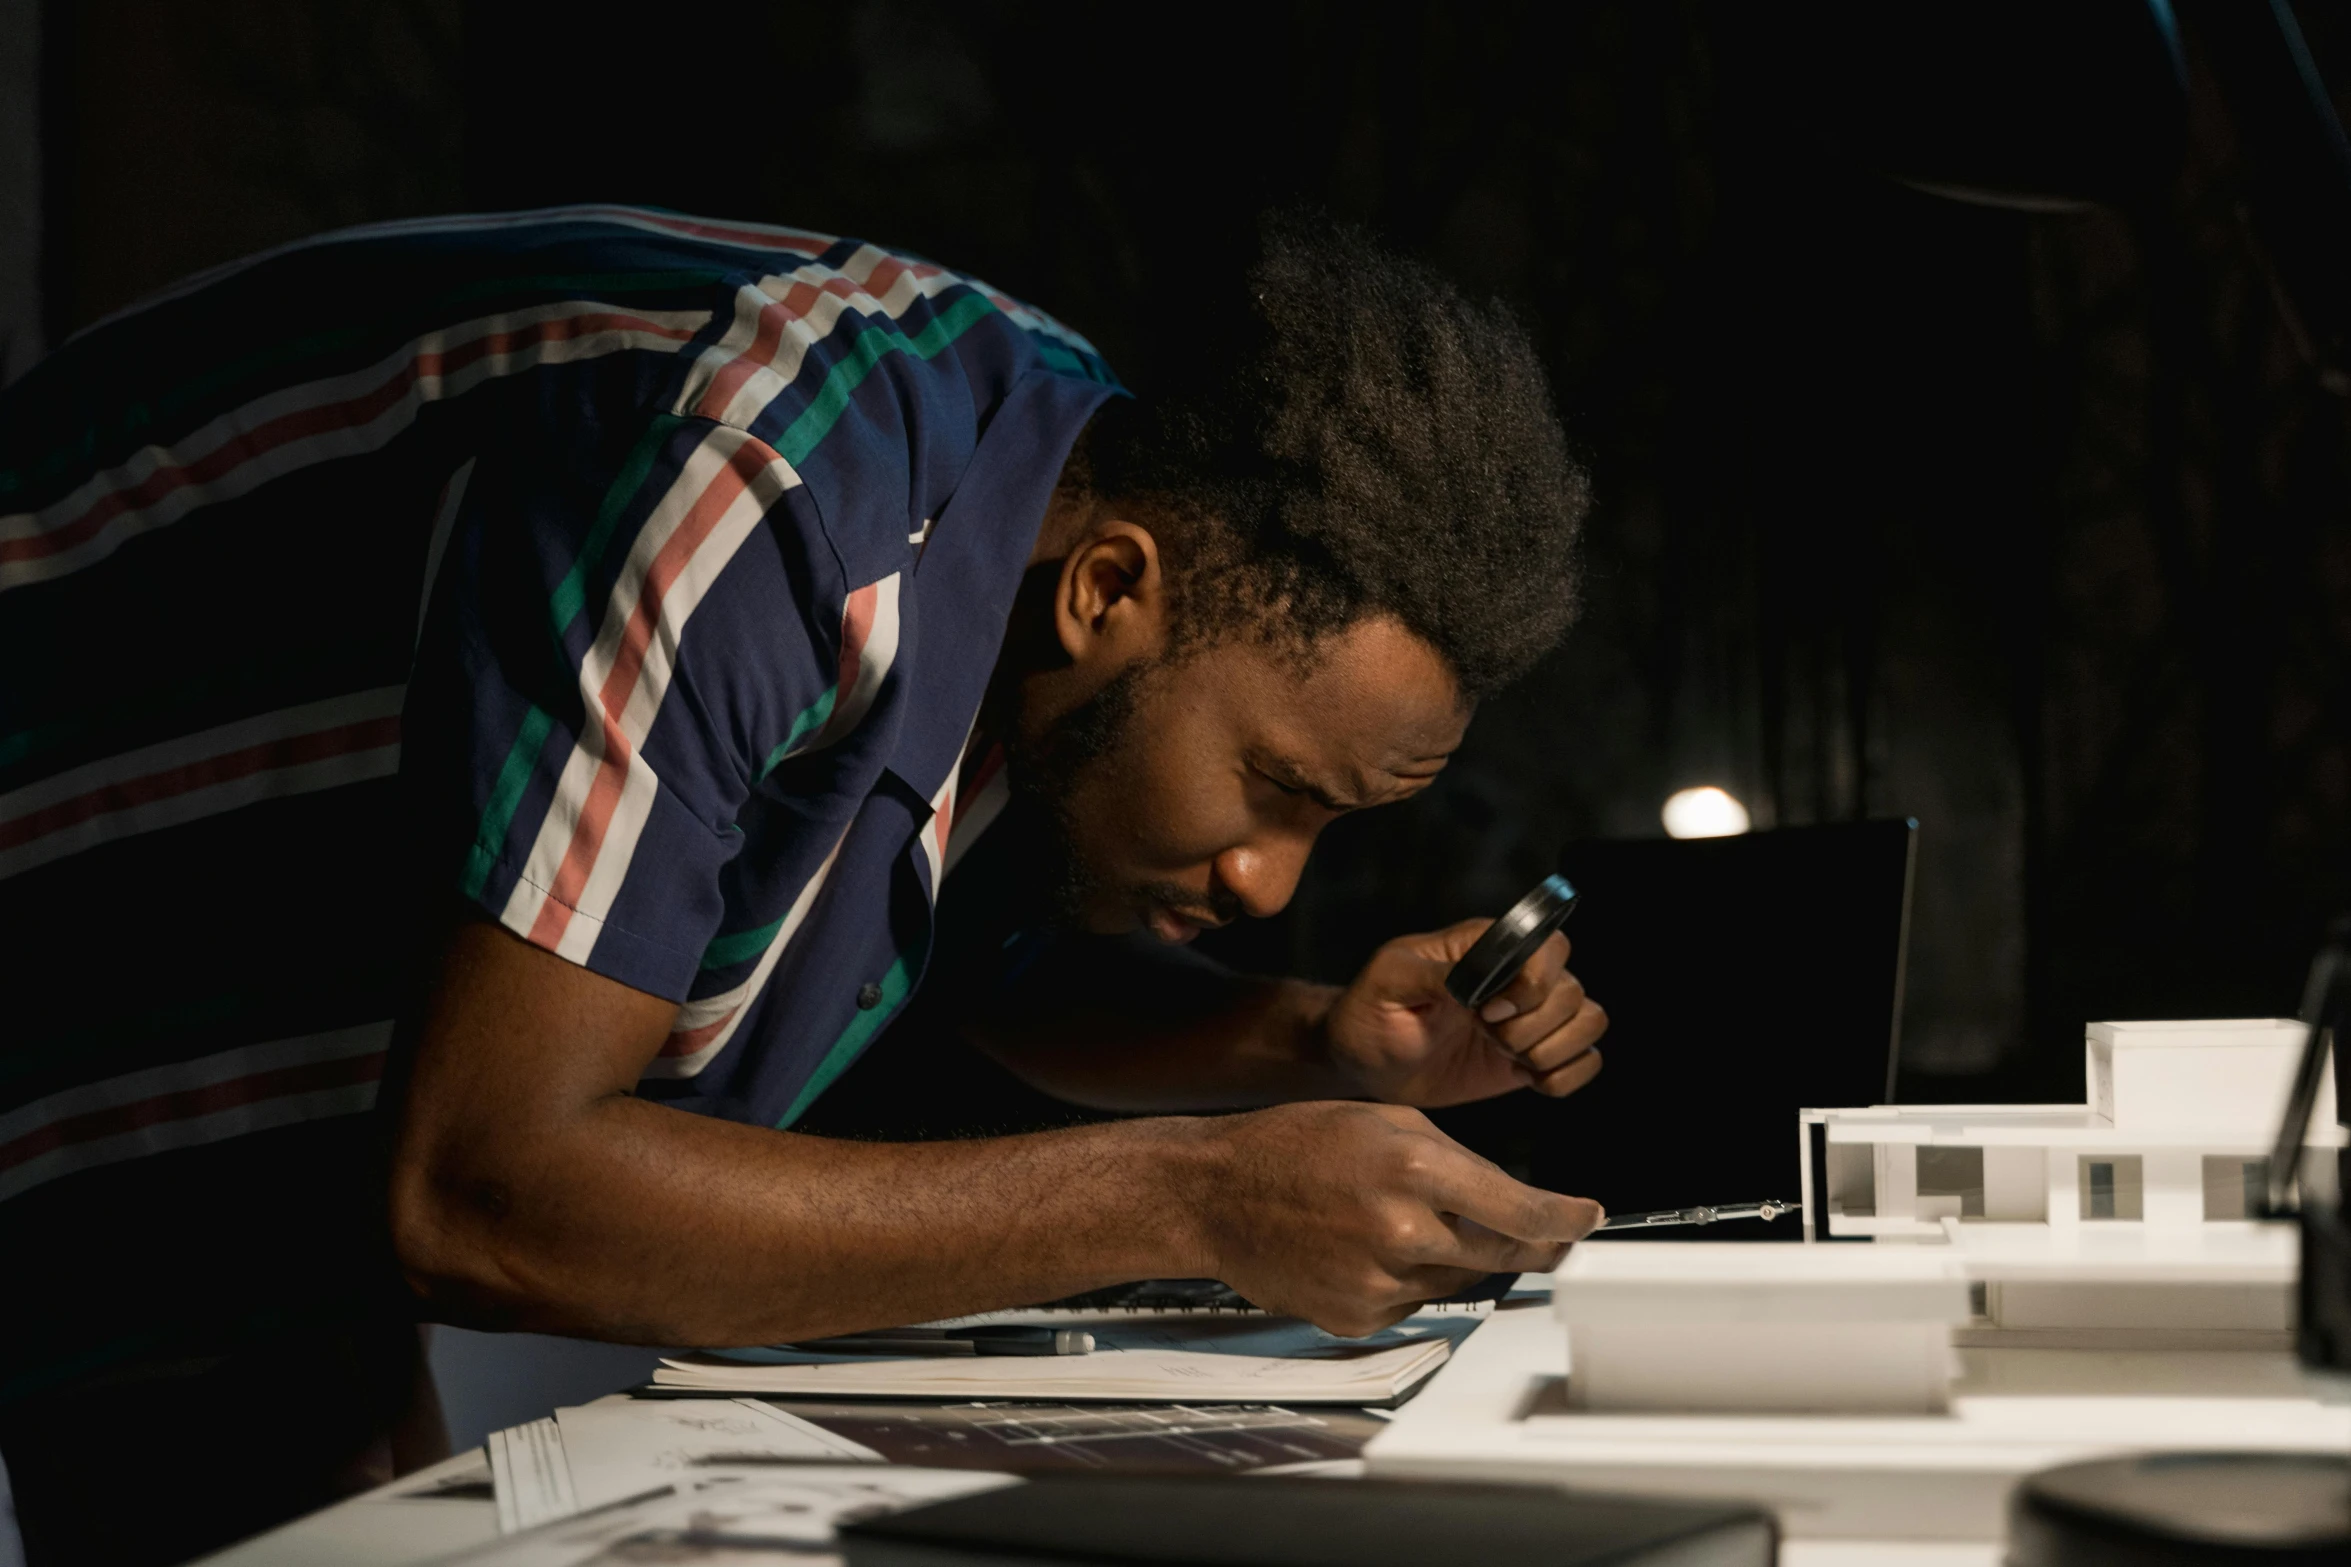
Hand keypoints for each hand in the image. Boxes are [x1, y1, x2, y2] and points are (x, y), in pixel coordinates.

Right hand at [1188, 1101, 1604, 1334]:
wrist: (1215, 1193)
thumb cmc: (1293, 1145)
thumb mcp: (1384, 1119)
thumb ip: (1454, 1159)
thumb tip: (1511, 1198)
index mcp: (1413, 1168)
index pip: (1519, 1208)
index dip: (1564, 1220)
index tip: (1585, 1220)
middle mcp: (1402, 1229)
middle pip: (1501, 1251)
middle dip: (1523, 1239)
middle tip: (1534, 1229)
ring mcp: (1379, 1279)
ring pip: (1458, 1278)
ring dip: (1454, 1254)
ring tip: (1404, 1219)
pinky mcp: (1357, 1315)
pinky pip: (1413, 1302)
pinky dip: (1409, 1277)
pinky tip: (1368, 1246)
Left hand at [1319, 921, 1607, 1106]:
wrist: (1366, 1064)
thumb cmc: (1369, 1014)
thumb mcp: (1388, 983)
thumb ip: (1432, 974)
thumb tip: (1474, 980)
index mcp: (1487, 946)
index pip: (1551, 945)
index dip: (1532, 983)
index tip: (1488, 1010)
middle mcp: (1518, 977)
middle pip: (1573, 990)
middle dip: (1532, 1025)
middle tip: (1485, 1035)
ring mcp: (1530, 1018)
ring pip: (1590, 1021)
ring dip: (1552, 1050)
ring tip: (1505, 1057)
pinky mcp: (1533, 1058)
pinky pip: (1585, 1061)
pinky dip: (1564, 1076)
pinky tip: (1525, 1080)